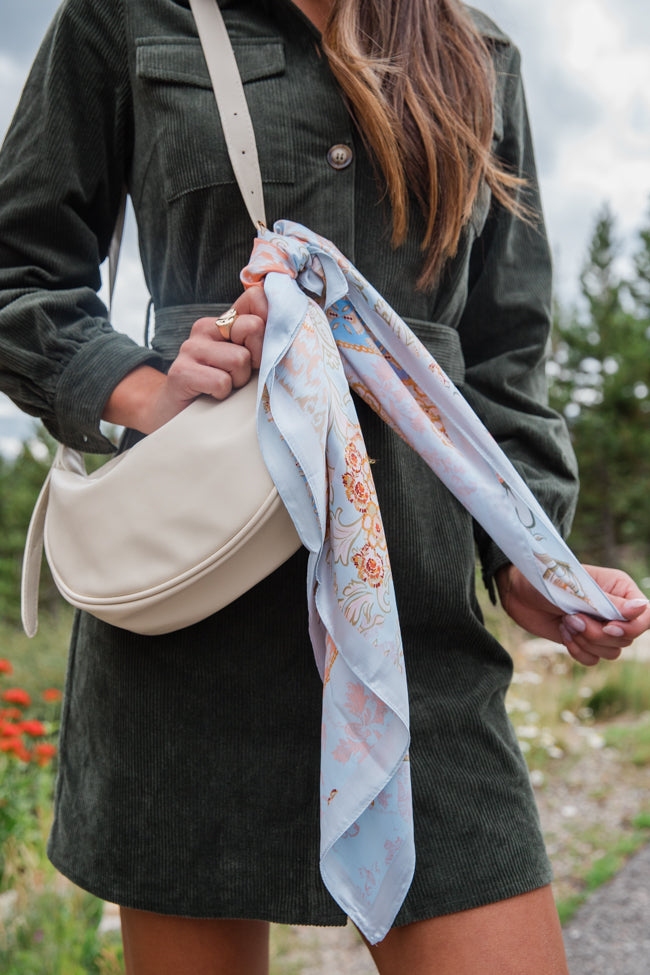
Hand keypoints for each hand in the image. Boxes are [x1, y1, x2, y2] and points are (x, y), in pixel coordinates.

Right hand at [103, 286, 267, 432]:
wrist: (175, 413)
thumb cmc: (220, 388)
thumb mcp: (248, 362)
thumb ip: (263, 341)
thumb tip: (288, 326)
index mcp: (225, 320)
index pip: (256, 298)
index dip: (269, 326)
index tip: (260, 351)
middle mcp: (206, 327)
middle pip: (253, 328)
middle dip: (255, 359)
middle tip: (240, 374)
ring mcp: (191, 348)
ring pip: (239, 359)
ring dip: (238, 380)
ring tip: (225, 387)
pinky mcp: (181, 371)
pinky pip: (221, 381)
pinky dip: (223, 394)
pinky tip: (211, 395)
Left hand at [496, 563, 649, 666]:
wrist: (517, 590)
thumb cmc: (546, 579)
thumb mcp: (577, 589)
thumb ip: (611, 603)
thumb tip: (642, 607)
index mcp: (620, 589)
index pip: (646, 616)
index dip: (631, 628)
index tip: (606, 626)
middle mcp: (615, 609)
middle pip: (627, 639)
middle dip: (597, 635)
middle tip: (572, 619)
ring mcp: (599, 626)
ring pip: (612, 652)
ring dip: (585, 642)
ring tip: (566, 622)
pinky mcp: (584, 640)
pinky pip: (594, 660)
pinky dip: (578, 651)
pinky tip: (563, 633)